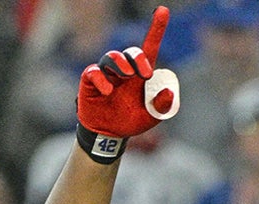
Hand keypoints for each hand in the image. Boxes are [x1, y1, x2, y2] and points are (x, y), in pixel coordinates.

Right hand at [75, 6, 174, 160]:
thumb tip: (168, 92)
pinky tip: (107, 91)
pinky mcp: (90, 82)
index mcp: (141, 74)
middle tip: (144, 74)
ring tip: (127, 76)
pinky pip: (93, 72)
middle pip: (131, 52)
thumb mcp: (152, 117)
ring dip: (120, 63)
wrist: (109, 135)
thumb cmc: (131, 121)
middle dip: (138, 58)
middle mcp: (124, 70)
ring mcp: (106, 74)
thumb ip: (162, 106)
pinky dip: (100, 79)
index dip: (156, 28)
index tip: (163, 11)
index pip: (149, 47)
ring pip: (111, 57)